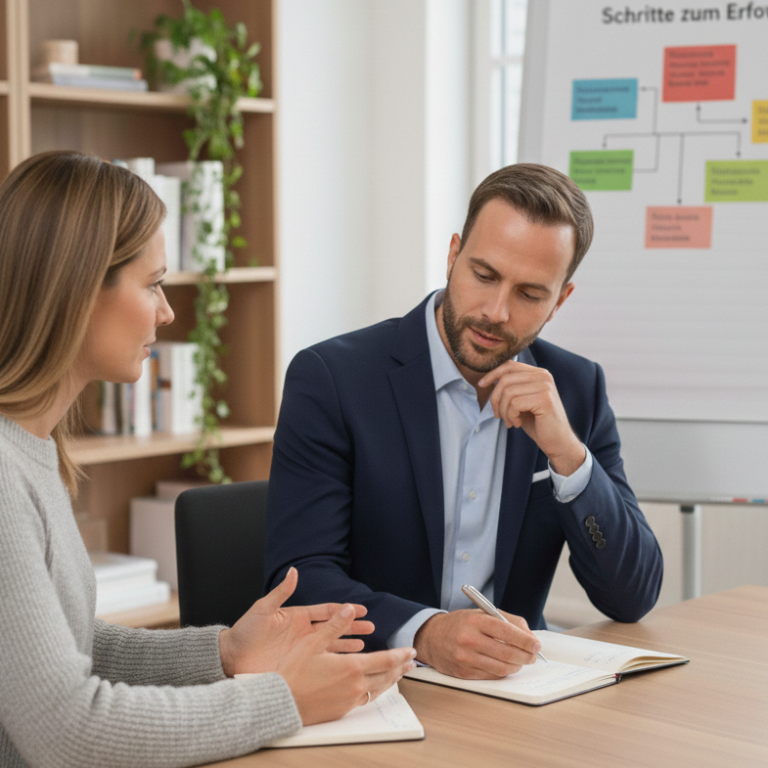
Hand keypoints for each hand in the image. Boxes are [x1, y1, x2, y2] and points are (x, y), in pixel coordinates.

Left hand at [218, 567, 373, 676]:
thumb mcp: (263, 609)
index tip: (361, 609)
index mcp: (298, 616)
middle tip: (371, 626)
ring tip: (365, 643)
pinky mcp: (298, 664)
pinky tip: (348, 660)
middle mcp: (303, 632)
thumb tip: (294, 571)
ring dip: (348, 643)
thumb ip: (281, 592)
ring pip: (331, 644)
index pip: (327, 611)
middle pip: (334, 627)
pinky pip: (322, 661)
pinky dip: (336, 660)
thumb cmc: (245, 631)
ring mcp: (302, 649)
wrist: (233, 657)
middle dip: (352, 626)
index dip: (344, 610)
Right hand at [277, 605, 417, 724]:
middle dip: (401, 668)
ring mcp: (350, 700)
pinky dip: (375, 691)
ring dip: (392, 681)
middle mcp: (355, 685)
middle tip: (411, 663)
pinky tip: (375, 688)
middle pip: (386, 676)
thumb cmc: (294, 672)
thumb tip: (349, 609)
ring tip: (399, 675)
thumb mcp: (313, 643)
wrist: (282, 704)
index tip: (411, 651)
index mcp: (352, 667)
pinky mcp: (342, 710)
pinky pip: (366, 699)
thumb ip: (334, 626)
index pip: (386, 660)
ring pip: (378, 689)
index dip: (400, 655)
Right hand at [413, 609, 540, 678]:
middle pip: (507, 652)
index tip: (536, 644)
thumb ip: (507, 620)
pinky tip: (505, 665)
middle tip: (532, 655)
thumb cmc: (460, 624)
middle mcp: (469, 639)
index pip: (507, 631)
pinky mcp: (463, 673)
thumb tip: (529, 635)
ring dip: (516, 666)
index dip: (525, 640)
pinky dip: (503, 672)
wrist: (431, 637)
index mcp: (474, 621)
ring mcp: (465, 658)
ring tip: (520, 660)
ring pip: (501, 668)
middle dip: (525, 656)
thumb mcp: (481, 614)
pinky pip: (491, 676)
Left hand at [478, 361, 584, 475]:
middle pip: (505, 379)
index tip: (482, 384)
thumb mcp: (521, 401)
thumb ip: (510, 387)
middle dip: (496, 399)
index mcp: (538, 373)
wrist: (557, 442)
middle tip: (498, 415)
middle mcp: (543, 376)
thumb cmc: (537, 422)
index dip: (492, 373)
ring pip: (508, 392)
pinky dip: (511, 416)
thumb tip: (487, 380)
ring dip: (504, 411)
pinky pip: (515, 404)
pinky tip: (518, 423)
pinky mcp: (544, 399)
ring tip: (510, 421)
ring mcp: (545, 386)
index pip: (510, 365)